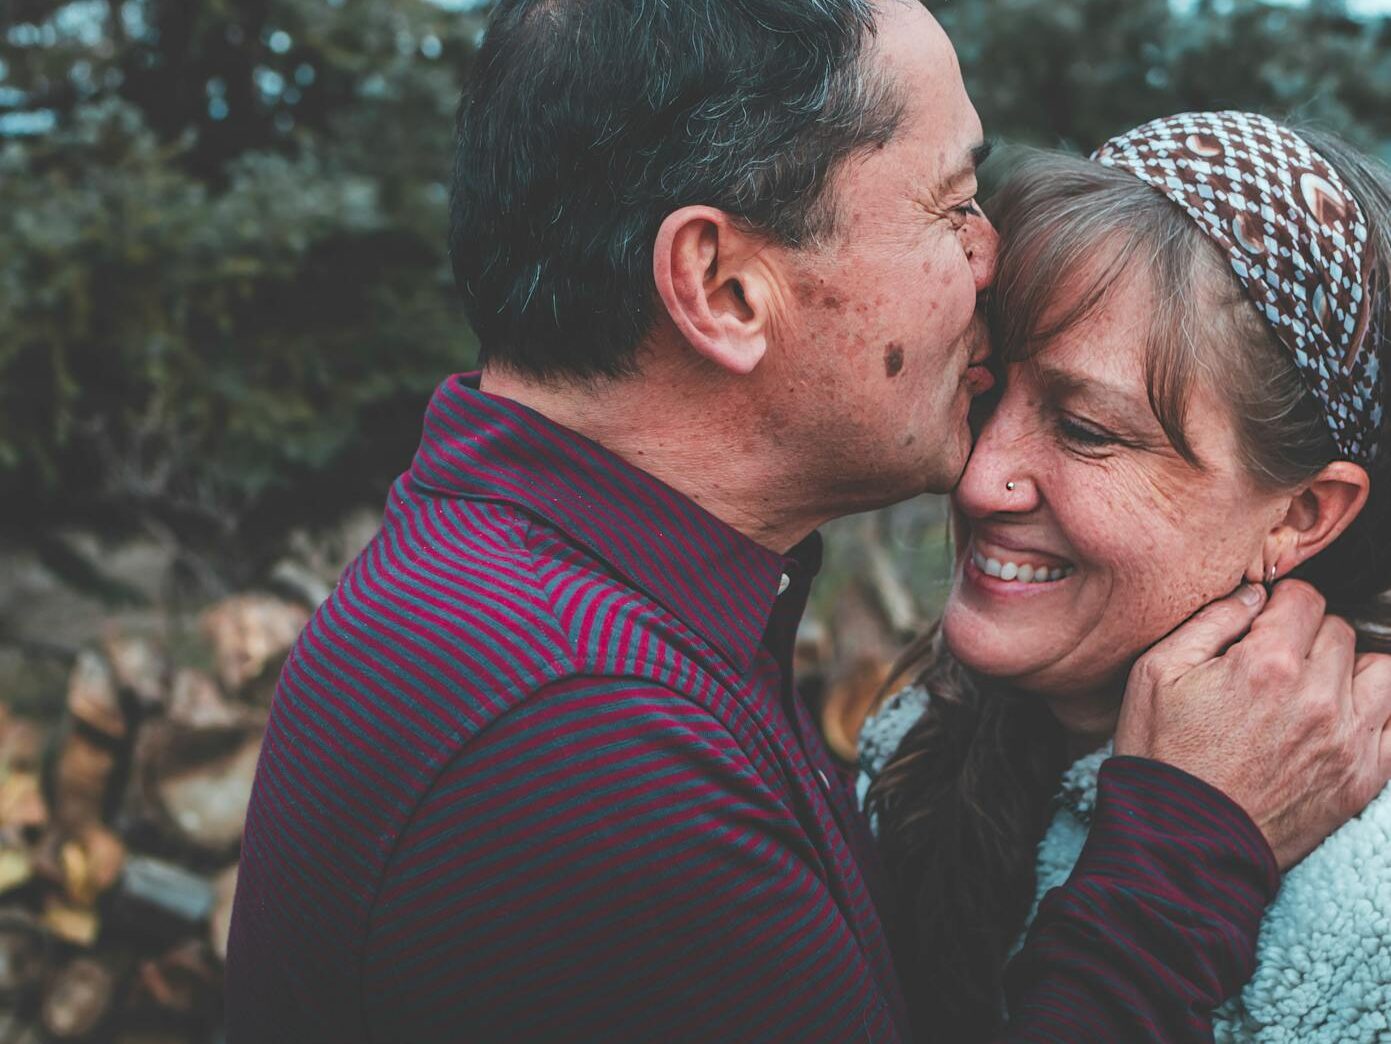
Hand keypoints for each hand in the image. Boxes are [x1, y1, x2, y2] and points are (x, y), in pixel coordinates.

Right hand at [1115, 579, 1390, 869]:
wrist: (1183, 841)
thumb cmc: (1162, 756)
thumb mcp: (1155, 673)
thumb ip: (1208, 621)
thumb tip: (1252, 595)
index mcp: (1266, 665)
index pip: (1304, 599)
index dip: (1279, 604)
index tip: (1262, 623)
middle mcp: (1318, 697)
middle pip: (1340, 631)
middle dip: (1308, 636)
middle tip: (1275, 661)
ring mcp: (1348, 740)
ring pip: (1382, 671)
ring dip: (1352, 669)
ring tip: (1317, 686)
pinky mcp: (1364, 777)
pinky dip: (1378, 712)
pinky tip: (1342, 718)